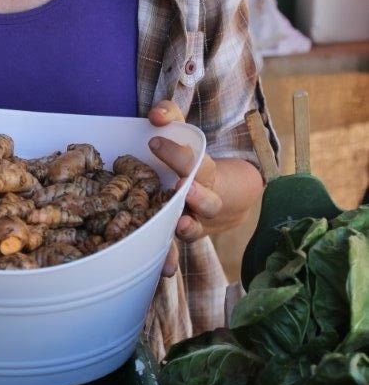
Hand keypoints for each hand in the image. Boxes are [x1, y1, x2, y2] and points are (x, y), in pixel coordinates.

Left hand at [147, 100, 220, 276]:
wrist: (229, 195)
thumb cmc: (196, 157)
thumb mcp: (186, 131)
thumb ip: (171, 116)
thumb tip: (155, 117)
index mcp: (209, 174)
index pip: (198, 165)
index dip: (180, 155)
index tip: (156, 141)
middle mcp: (207, 203)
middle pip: (204, 200)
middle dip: (195, 196)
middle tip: (180, 187)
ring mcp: (197, 224)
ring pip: (195, 230)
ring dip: (187, 230)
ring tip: (178, 225)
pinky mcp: (180, 239)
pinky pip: (176, 250)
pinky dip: (170, 259)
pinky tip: (162, 269)